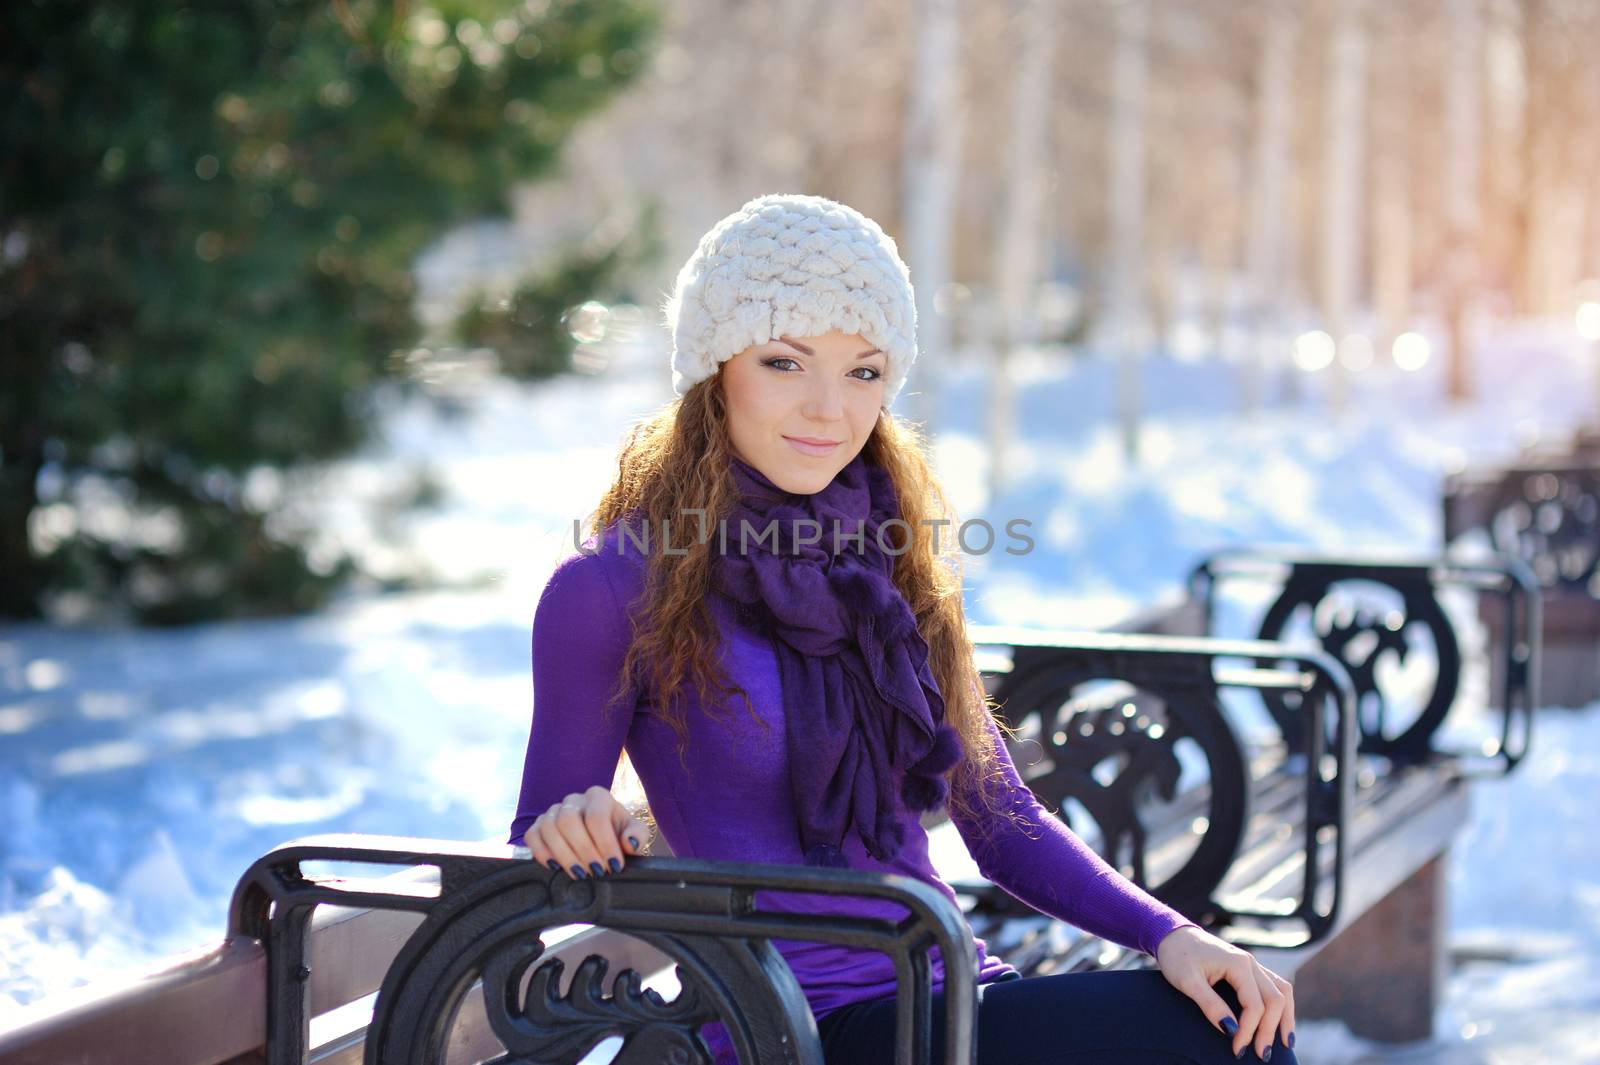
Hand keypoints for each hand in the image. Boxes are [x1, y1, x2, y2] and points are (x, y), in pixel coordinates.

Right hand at [523, 785, 651, 880]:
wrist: (600, 839)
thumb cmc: (617, 834)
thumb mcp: (633, 833)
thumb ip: (637, 835)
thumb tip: (630, 842)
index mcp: (597, 797)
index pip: (596, 816)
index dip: (604, 843)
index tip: (614, 866)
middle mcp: (573, 800)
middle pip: (568, 821)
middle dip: (583, 850)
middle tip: (596, 872)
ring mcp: (553, 812)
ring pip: (549, 828)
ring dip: (564, 855)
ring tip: (579, 874)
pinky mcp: (538, 826)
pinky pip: (533, 836)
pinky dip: (541, 853)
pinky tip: (555, 867)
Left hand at [1154, 925, 1294, 1059]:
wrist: (1174, 935)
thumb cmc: (1177, 956)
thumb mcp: (1187, 981)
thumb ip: (1210, 1004)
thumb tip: (1231, 1030)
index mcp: (1238, 963)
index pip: (1255, 1004)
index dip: (1249, 1030)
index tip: (1238, 1050)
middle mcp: (1251, 962)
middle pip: (1275, 1000)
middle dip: (1269, 1030)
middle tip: (1262, 1055)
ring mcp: (1252, 964)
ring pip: (1282, 991)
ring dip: (1285, 1018)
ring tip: (1285, 1044)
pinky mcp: (1250, 969)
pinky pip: (1275, 987)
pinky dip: (1281, 1006)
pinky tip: (1279, 1022)